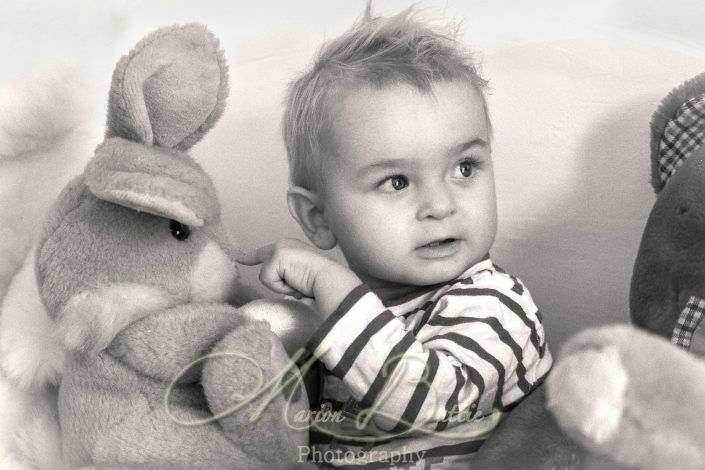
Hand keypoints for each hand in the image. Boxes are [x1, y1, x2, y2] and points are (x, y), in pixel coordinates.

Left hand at [236, 239, 361, 315]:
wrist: (330, 280)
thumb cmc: (322, 284)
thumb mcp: (301, 278)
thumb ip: (288, 278)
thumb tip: (287, 291)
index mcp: (291, 249)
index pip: (265, 254)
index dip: (250, 257)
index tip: (237, 257)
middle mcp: (283, 244)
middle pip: (265, 272)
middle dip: (277, 283)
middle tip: (297, 283)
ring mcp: (278, 248)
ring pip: (266, 278)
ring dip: (282, 287)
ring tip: (300, 283)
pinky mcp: (276, 256)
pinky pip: (268, 280)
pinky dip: (281, 287)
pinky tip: (296, 282)